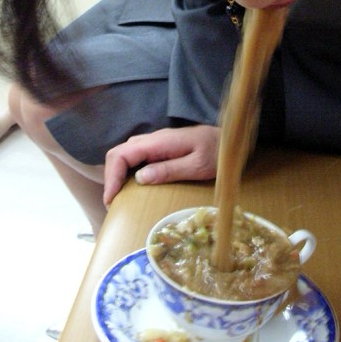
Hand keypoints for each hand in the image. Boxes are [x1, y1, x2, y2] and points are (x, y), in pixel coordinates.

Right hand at [103, 125, 219, 205]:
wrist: (230, 138)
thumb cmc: (218, 152)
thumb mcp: (198, 165)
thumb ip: (170, 169)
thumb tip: (140, 178)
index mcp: (159, 142)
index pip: (122, 154)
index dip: (112, 176)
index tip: (111, 199)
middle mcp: (153, 139)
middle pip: (118, 153)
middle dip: (110, 177)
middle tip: (112, 202)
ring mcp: (156, 143)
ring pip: (125, 154)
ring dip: (116, 174)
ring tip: (118, 197)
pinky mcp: (160, 148)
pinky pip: (136, 157)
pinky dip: (126, 171)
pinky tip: (131, 186)